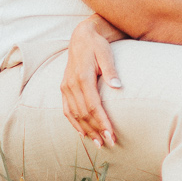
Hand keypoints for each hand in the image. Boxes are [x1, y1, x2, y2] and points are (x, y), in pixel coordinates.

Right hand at [60, 15, 124, 146]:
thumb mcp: (106, 53)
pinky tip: (82, 133)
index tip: (112, 134)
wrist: (81, 37)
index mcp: (82, 77)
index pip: (93, 106)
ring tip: (97, 143)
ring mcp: (66, 87)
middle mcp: (71, 84)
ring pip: (75, 114)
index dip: (102, 122)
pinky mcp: (64, 88)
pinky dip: (73, 123)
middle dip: (96, 130)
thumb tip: (118, 87)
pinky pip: (66, 110)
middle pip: (84, 114)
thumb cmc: (97, 45)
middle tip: (108, 143)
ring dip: (86, 130)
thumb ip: (111, 70)